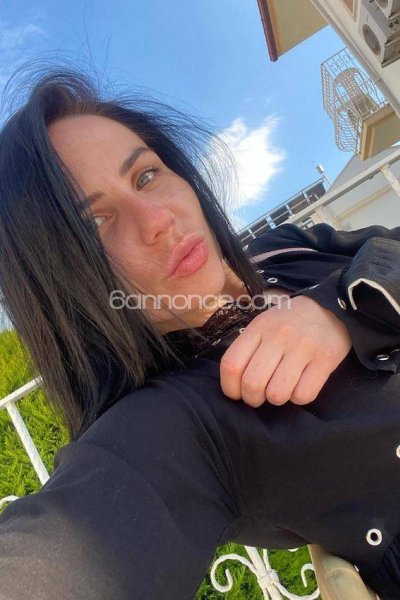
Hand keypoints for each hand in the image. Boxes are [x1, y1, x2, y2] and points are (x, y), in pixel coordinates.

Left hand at [219, 295, 351, 406]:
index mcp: (259, 327)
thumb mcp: (264, 325)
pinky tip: (300, 386)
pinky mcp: (325, 359)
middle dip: (252, 399)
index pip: (231, 364)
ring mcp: (303, 347)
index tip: (236, 393)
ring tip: (281, 389)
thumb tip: (234, 386)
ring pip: (277, 394)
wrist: (330, 309)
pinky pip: (303, 395)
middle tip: (260, 396)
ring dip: (276, 399)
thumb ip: (248, 349)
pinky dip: (299, 398)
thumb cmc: (289, 323)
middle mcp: (279, 335)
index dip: (230, 388)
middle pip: (252, 383)